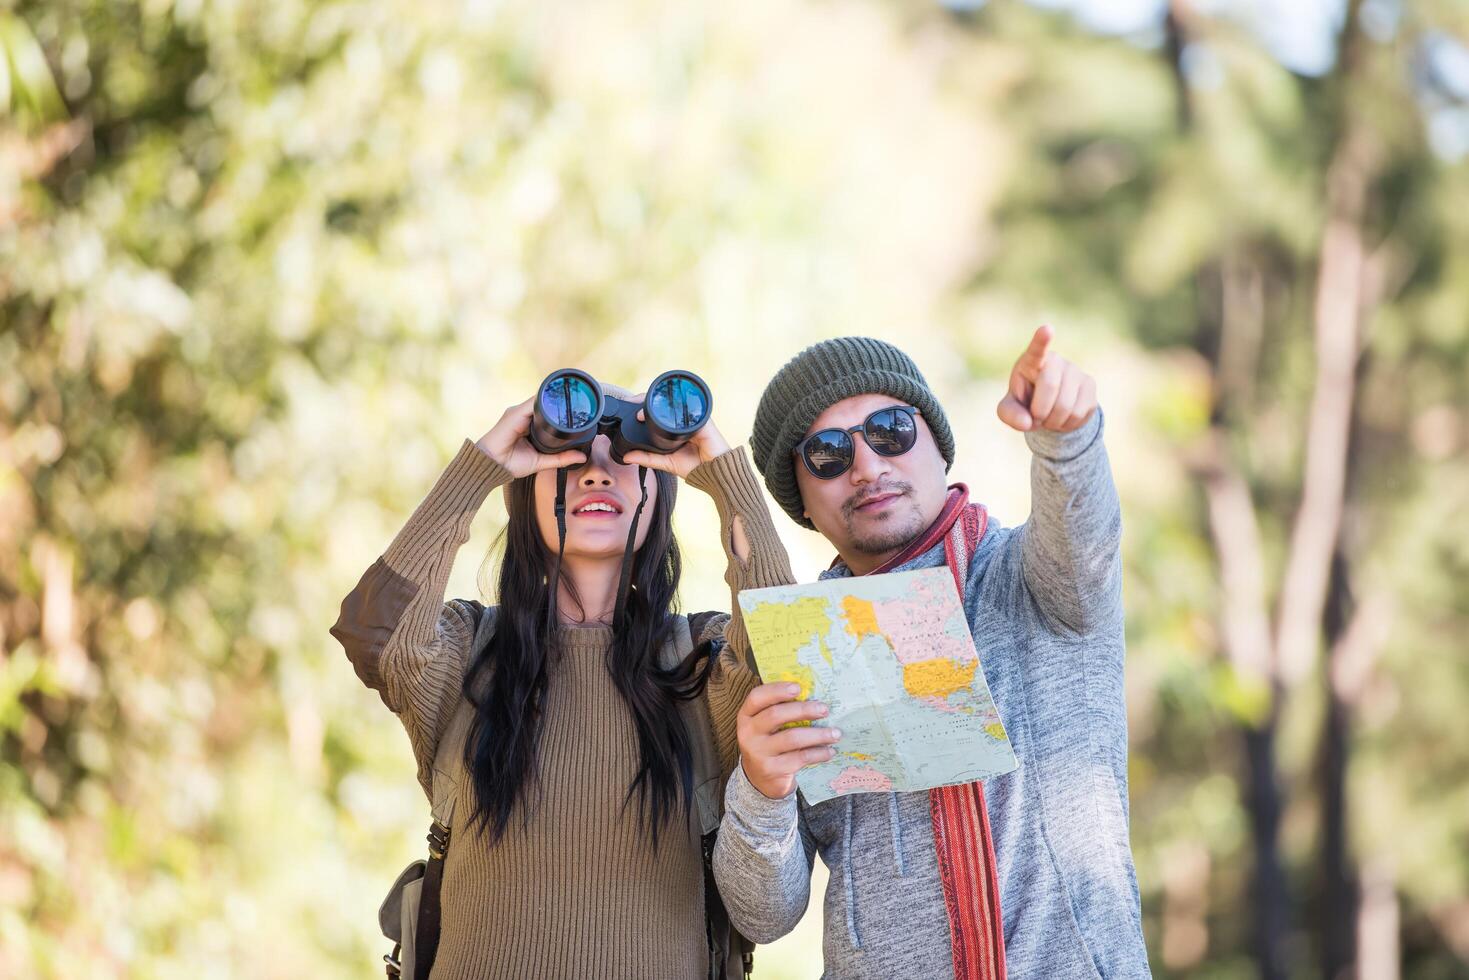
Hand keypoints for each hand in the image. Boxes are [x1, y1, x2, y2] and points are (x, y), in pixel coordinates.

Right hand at [475, 397, 588, 477]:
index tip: (578, 408)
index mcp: (528, 424)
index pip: (547, 412)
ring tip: (573, 398)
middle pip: (545, 404)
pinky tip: (557, 400)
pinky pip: (533, 403)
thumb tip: (581, 456)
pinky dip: (545, 401)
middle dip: (560, 402)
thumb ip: (560, 458)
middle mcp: (523, 416)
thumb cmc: (510, 464)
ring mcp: (519, 413)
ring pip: (540, 401)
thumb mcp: (541, 461)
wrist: (490, 465)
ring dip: (554, 399)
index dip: (560, 409)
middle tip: (580, 402)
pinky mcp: (515, 413)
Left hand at [620, 396, 731, 478]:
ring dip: (658, 402)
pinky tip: (665, 408)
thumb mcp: (666, 463)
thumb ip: (647, 459)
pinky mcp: (703, 420)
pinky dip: (677, 408)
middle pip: (666, 403)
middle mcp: (684, 420)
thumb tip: (627, 457)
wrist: (716, 474)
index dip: (645, 406)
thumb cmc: (695, 467)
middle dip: (648, 399)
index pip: (659, 411)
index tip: (631, 407)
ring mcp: (694, 418)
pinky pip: (690, 410)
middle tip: (634, 402)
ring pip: (675, 403)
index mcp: (675, 428)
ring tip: (643, 407)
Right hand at [736, 683, 840, 799]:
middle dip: (803, 710)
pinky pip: (800, 758)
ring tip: (835, 733)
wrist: (760, 778)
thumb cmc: (770, 742)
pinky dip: (818, 753)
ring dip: (818, 734)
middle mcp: (748, 734)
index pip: (756, 698)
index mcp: (746, 716)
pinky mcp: (772, 769)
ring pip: (791, 738)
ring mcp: (759, 753)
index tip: (798, 687)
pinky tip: (830, 750)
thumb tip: (814, 695)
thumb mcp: (767, 726)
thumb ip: (781, 709)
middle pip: (775, 715)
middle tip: (824, 709)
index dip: (776, 690)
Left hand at [996, 325, 1097, 432]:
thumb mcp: (1009, 410)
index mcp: (1032, 361)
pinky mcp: (1090, 385)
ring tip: (1049, 417)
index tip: (1047, 329)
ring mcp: (1075, 371)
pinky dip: (1067, 425)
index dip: (1042, 340)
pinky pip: (1079, 413)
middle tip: (1036, 416)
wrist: (1049, 408)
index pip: (1037, 349)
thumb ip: (1010, 415)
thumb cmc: (1024, 402)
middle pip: (1050, 386)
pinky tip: (1062, 418)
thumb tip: (1026, 422)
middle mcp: (1056, 361)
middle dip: (1040, 411)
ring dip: (1054, 421)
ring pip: (1067, 406)